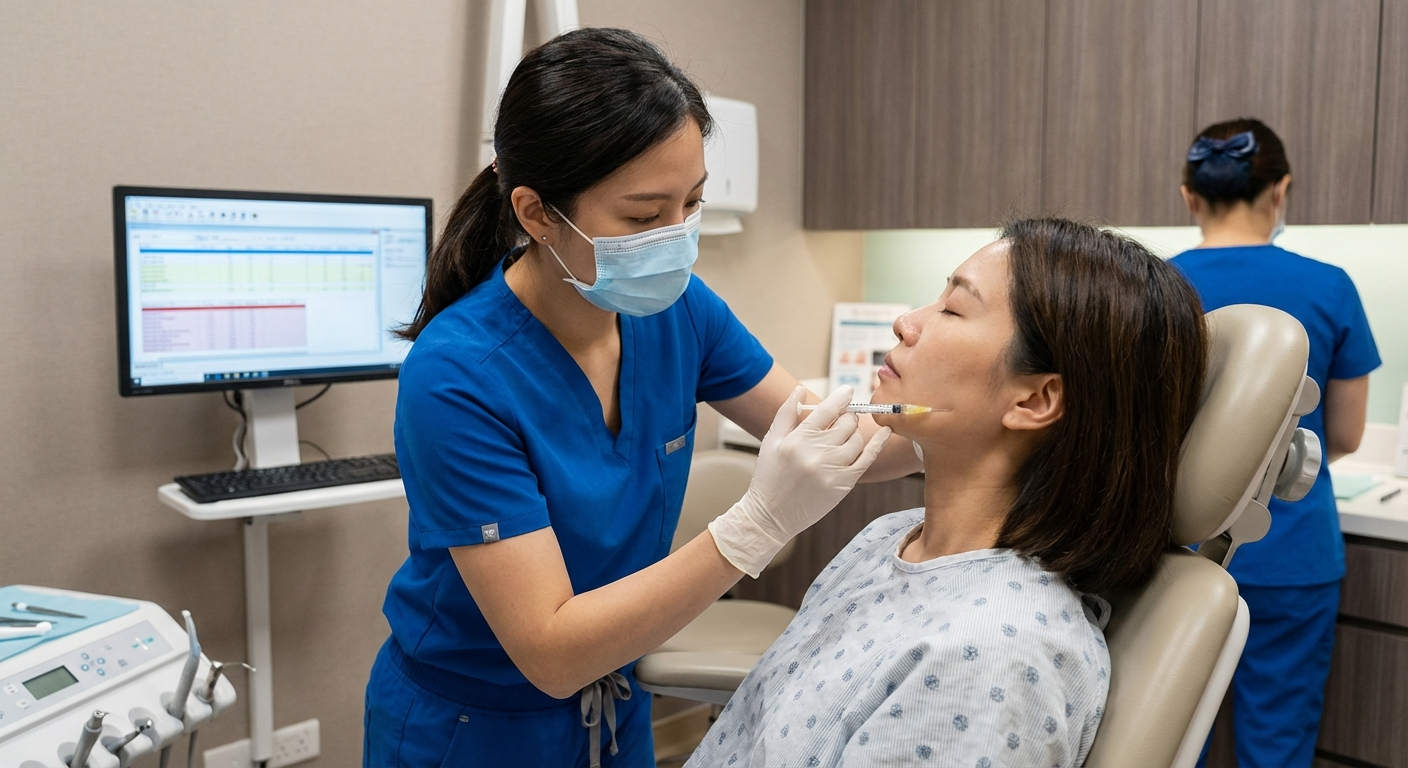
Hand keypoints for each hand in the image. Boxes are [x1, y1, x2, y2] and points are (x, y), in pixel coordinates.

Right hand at [709, 386, 890, 576]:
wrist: (771, 515)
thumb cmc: (769, 477)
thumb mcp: (771, 442)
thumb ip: (786, 413)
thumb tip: (800, 390)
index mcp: (798, 439)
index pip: (827, 409)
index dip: (841, 396)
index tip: (848, 390)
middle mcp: (817, 453)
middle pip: (846, 423)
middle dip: (846, 417)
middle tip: (840, 420)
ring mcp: (832, 469)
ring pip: (857, 439)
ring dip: (853, 433)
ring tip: (843, 438)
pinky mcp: (844, 484)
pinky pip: (867, 458)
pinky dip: (879, 443)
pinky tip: (886, 432)